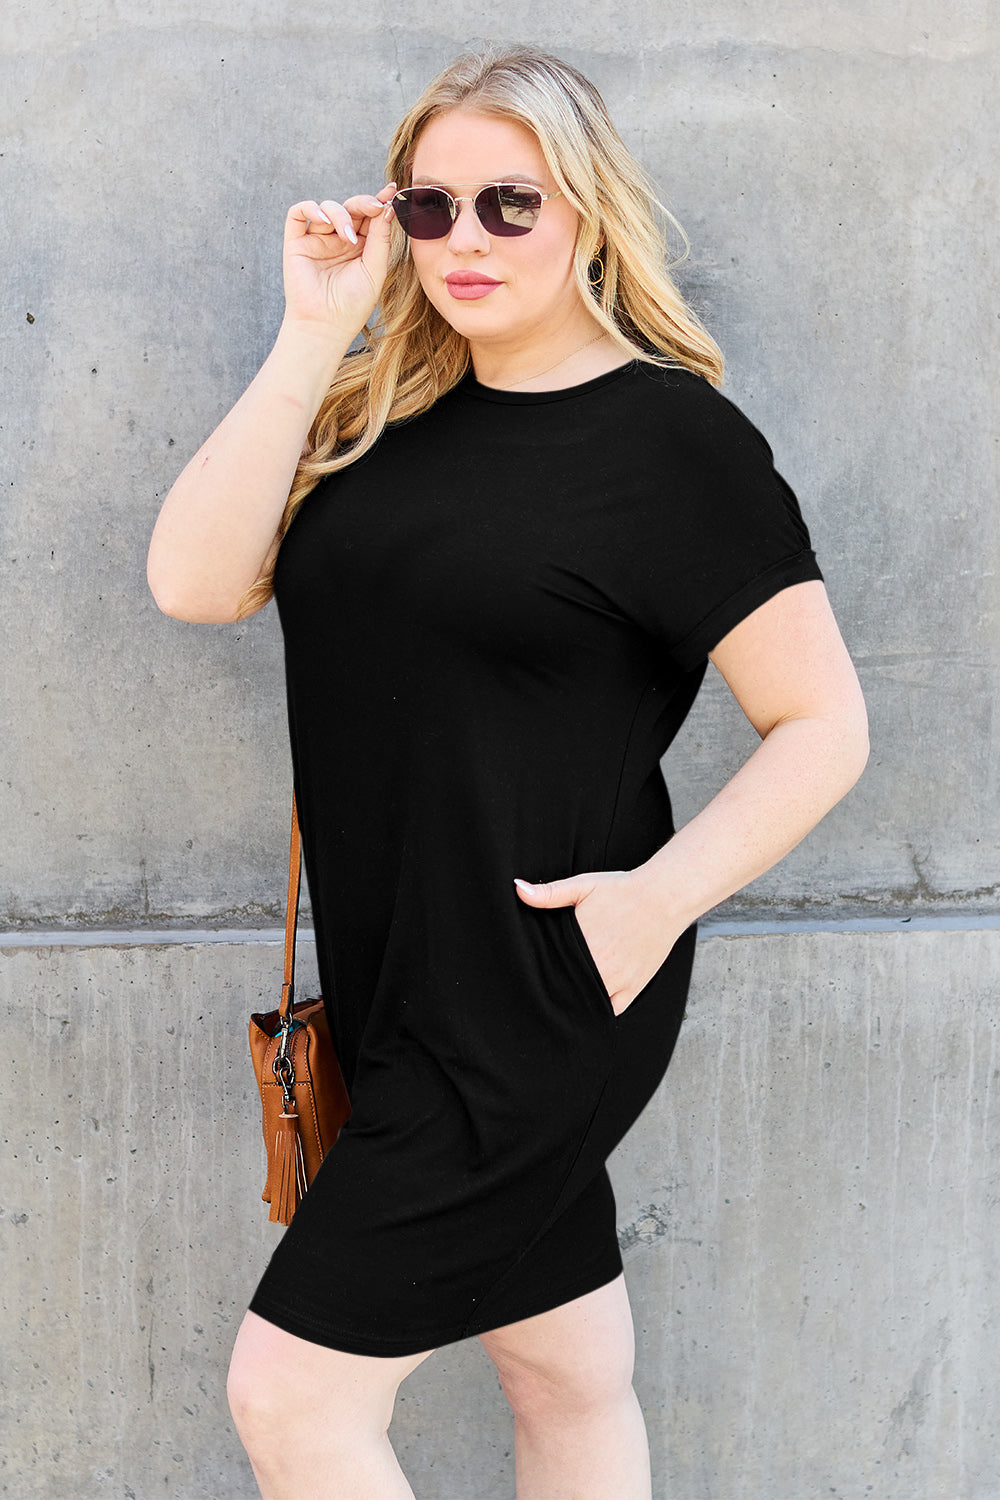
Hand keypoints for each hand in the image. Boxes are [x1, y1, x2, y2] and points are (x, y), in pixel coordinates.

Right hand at [280, 184, 397, 341]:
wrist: (325, 326)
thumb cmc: (352, 305)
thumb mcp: (375, 269)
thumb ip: (381, 238)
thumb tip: (387, 207)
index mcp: (361, 246)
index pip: (370, 217)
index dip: (380, 201)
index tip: (392, 191)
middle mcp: (339, 240)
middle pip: (351, 207)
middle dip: (363, 203)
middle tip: (375, 206)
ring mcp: (318, 239)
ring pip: (328, 207)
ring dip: (340, 214)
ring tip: (348, 237)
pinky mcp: (297, 242)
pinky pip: (299, 212)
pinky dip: (311, 208)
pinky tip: (323, 219)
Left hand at [513, 867, 684, 1016]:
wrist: (664, 897)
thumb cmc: (621, 890)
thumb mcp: (583, 885)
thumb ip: (549, 893)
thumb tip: (518, 889)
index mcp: (580, 945)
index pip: (548, 971)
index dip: (536, 976)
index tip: (527, 976)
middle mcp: (598, 967)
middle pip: (565, 989)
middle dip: (553, 990)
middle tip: (541, 989)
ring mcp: (618, 981)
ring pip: (586, 1002)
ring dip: (574, 1000)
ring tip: (561, 998)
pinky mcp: (634, 987)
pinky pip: (612, 1010)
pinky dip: (599, 1010)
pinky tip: (588, 1005)